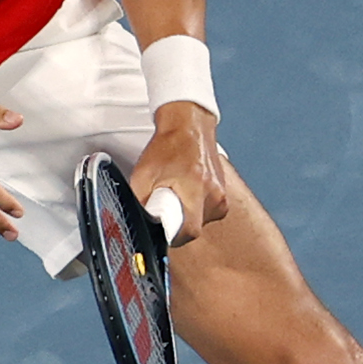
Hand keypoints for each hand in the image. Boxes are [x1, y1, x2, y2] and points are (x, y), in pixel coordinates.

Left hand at [136, 111, 231, 245]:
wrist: (189, 127)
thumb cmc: (169, 146)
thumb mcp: (143, 175)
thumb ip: (141, 202)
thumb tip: (139, 222)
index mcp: (196, 190)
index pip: (188, 232)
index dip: (172, 236)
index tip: (162, 232)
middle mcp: (214, 195)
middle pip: (194, 229)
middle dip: (176, 224)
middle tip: (164, 206)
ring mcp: (222, 195)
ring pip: (200, 222)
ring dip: (186, 215)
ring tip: (176, 195)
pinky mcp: (223, 193)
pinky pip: (206, 212)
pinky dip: (194, 207)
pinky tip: (185, 191)